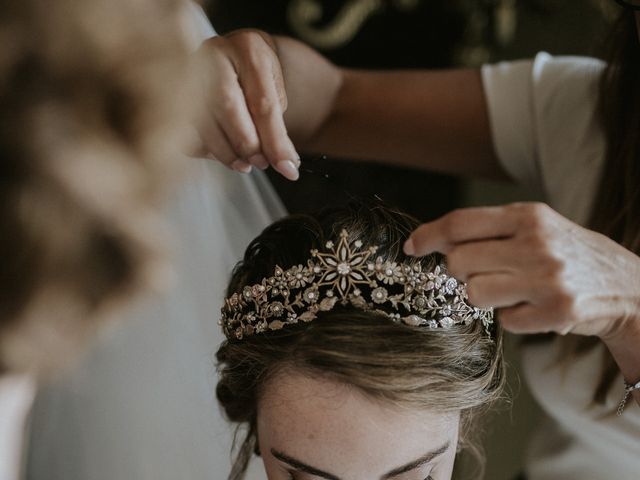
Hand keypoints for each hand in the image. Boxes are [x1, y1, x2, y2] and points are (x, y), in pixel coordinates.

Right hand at [194, 30, 341, 179]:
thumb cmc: (257, 78)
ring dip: (227, 153)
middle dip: (247, 144)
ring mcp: (187, 72)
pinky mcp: (170, 92)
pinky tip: (222, 153)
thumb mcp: (276, 93)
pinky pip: (185, 130)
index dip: (275, 140)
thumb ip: (277, 126)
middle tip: (260, 163)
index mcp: (248, 49)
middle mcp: (214, 55)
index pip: (263, 102)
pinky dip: (206, 150)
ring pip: (203, 121)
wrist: (232, 56)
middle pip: (228, 107)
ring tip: (245, 165)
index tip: (287, 167)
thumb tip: (285, 165)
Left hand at [403, 202, 639, 339]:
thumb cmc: (568, 254)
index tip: (411, 246)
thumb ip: (491, 230)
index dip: (428, 235)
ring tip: (513, 290)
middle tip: (483, 272)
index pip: (460, 223)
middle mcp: (537, 243)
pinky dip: (512, 317)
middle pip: (459, 262)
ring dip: (485, 296)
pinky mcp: (557, 312)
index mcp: (528, 216)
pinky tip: (534, 307)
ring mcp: (548, 279)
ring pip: (475, 293)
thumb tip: (437, 240)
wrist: (629, 286)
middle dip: (461, 272)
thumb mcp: (536, 227)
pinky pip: (504, 321)